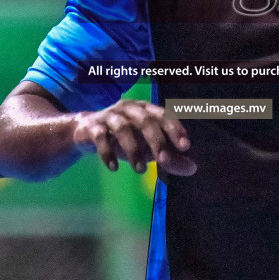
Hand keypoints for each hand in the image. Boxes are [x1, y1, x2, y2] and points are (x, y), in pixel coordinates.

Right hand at [72, 99, 196, 175]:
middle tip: (163, 160)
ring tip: (140, 170)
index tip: (185, 146)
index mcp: (145, 109)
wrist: (85, 131)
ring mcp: (109, 116)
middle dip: (156, 140)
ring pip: (122, 127)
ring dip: (133, 149)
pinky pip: (100, 137)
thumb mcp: (148, 147)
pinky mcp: (92, 127)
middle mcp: (128, 109)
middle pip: (145, 120)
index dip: (175, 128)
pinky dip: (107, 152)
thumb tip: (193, 168)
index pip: (163, 115)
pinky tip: (114, 168)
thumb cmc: (124, 138)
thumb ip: (170, 157)